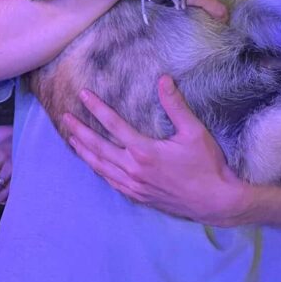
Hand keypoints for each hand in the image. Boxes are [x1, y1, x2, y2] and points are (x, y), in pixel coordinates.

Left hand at [62, 76, 247, 224]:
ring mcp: (135, 185)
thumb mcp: (194, 132)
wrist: (215, 201)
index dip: (96, 108)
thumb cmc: (207, 165)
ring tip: (72, 139)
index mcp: (144, 151)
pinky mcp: (139, 196)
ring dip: (85, 152)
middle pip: (98, 148)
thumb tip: (163, 80)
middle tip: (65, 118)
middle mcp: (134, 169)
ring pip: (101, 167)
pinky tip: (95, 164)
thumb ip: (175, 106)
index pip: (113, 125)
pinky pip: (111, 182)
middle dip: (80, 131)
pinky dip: (99, 170)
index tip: (83, 95)